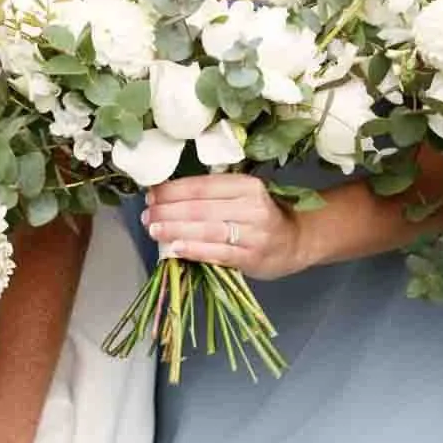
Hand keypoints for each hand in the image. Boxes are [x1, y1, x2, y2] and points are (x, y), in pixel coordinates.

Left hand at [141, 173, 306, 279]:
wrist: (296, 241)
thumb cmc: (261, 216)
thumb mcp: (243, 196)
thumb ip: (213, 194)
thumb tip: (166, 195)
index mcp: (246, 185)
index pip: (202, 185)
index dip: (173, 190)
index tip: (151, 195)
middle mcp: (251, 206)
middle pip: (200, 207)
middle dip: (168, 211)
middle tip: (146, 214)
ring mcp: (254, 233)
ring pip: (206, 229)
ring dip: (175, 229)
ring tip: (153, 229)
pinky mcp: (252, 257)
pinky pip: (217, 253)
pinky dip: (194, 250)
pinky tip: (175, 248)